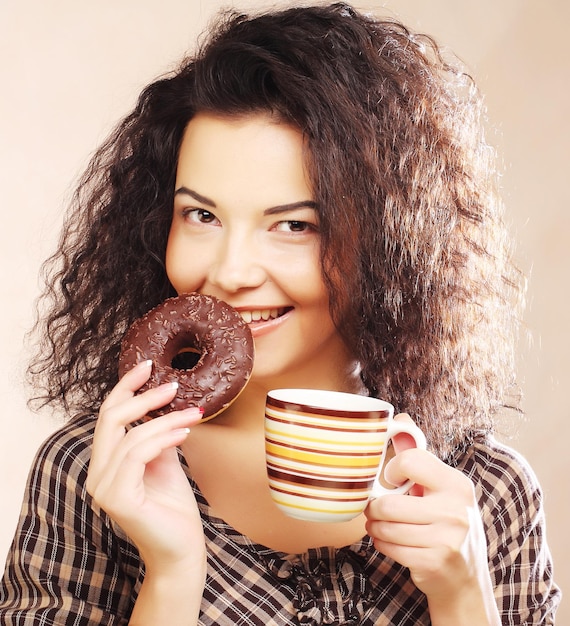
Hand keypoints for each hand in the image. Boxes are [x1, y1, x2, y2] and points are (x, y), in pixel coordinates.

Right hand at [86, 360, 205, 576]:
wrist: (183, 549)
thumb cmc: (175, 507)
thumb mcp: (165, 461)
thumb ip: (156, 436)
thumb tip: (164, 406)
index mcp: (106, 463)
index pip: (108, 417)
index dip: (125, 388)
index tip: (147, 366)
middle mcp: (97, 474)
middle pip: (111, 419)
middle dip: (144, 397)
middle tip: (174, 385)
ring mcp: (103, 488)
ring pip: (131, 436)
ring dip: (167, 420)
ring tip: (194, 414)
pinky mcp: (117, 498)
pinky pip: (138, 455)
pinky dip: (164, 439)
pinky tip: (185, 433)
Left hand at [365, 415, 499, 623]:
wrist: (465, 578)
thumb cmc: (445, 524)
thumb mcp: (441, 489)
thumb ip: (419, 458)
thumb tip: (400, 419)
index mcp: (456, 483)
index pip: (409, 461)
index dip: (392, 470)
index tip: (392, 481)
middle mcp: (456, 509)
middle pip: (389, 502)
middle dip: (374, 509)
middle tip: (375, 511)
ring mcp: (448, 538)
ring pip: (385, 527)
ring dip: (375, 528)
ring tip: (380, 527)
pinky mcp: (435, 562)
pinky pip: (389, 547)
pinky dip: (382, 545)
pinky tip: (390, 543)